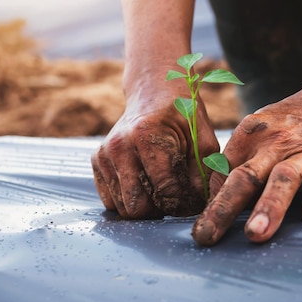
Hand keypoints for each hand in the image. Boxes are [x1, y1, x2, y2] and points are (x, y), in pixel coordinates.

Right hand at [92, 89, 218, 218]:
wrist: (154, 92)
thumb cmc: (183, 116)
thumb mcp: (203, 138)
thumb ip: (204, 173)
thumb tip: (199, 206)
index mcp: (146, 136)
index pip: (165, 190)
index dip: (183, 204)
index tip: (193, 201)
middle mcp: (120, 146)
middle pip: (138, 207)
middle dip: (160, 210)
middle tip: (175, 198)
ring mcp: (104, 154)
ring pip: (123, 208)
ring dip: (144, 207)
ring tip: (160, 189)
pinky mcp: (97, 161)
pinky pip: (110, 201)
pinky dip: (128, 200)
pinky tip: (144, 184)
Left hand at [191, 87, 301, 245]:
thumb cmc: (290, 127)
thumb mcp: (258, 134)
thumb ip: (240, 164)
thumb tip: (213, 201)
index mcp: (249, 136)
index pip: (223, 173)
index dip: (210, 202)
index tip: (201, 230)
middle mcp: (274, 143)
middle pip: (246, 176)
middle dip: (225, 207)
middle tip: (208, 235)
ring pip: (285, 178)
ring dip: (269, 206)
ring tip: (256, 234)